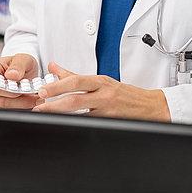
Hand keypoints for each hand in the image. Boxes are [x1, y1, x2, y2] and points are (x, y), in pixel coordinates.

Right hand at [0, 53, 39, 109]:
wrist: (24, 71)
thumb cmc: (21, 63)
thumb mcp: (24, 59)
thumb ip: (18, 65)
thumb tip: (11, 75)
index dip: (7, 90)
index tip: (22, 88)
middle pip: (0, 99)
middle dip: (20, 98)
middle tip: (35, 95)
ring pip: (5, 106)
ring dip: (23, 104)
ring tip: (35, 98)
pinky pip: (9, 109)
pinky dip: (22, 106)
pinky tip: (30, 100)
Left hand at [32, 62, 170, 121]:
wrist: (152, 106)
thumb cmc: (125, 94)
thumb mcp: (101, 81)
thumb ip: (75, 75)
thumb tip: (54, 67)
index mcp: (101, 81)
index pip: (76, 80)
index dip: (58, 85)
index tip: (43, 90)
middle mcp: (104, 94)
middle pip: (75, 98)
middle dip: (55, 103)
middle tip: (39, 105)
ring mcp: (107, 111)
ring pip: (81, 113)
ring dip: (61, 114)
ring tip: (46, 115)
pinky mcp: (111, 122)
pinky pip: (90, 123)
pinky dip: (76, 123)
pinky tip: (66, 125)